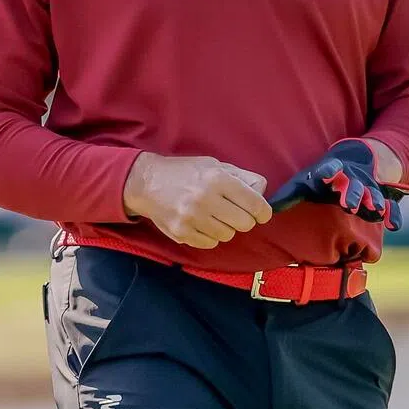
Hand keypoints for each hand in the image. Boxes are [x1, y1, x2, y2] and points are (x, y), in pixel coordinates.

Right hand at [123, 153, 272, 248]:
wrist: (146, 182)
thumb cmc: (184, 172)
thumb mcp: (213, 165)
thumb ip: (241, 176)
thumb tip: (262, 191)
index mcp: (217, 179)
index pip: (256, 204)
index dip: (262, 211)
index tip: (259, 213)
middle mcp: (205, 198)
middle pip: (245, 224)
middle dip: (242, 219)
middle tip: (231, 212)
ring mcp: (192, 217)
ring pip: (228, 235)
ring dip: (224, 228)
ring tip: (211, 215)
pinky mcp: (182, 232)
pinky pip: (211, 243)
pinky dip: (209, 236)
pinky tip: (199, 223)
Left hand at [269, 138, 405, 230]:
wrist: (352, 163)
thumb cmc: (320, 180)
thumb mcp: (303, 184)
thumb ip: (287, 197)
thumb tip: (267, 210)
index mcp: (329, 172)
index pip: (327, 169)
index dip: (326, 170)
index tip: (323, 174)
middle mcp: (350, 179)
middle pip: (353, 184)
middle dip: (351, 193)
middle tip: (348, 205)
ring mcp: (367, 187)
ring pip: (372, 193)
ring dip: (372, 202)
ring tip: (372, 211)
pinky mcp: (380, 198)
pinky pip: (390, 206)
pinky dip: (392, 215)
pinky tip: (391, 226)